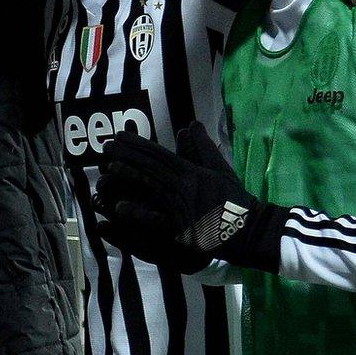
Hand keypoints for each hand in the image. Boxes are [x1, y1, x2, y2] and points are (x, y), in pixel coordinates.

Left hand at [98, 122, 286, 271]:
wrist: (250, 229)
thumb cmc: (234, 201)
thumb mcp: (220, 171)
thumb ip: (203, 148)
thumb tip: (191, 125)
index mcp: (193, 172)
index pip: (161, 155)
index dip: (139, 145)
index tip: (119, 137)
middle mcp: (187, 186)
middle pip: (152, 167)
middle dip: (128, 156)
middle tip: (105, 148)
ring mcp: (184, 206)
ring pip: (152, 188)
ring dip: (130, 177)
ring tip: (109, 169)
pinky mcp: (183, 228)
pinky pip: (157, 220)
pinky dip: (140, 214)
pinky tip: (120, 208)